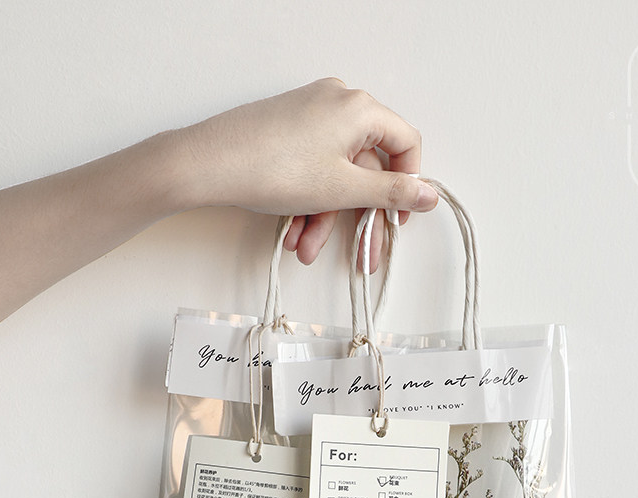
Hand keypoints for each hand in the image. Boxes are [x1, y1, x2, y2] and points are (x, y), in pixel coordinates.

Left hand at [176, 78, 437, 267]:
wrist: (206, 165)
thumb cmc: (273, 169)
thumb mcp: (343, 189)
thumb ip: (391, 194)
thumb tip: (430, 195)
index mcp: (359, 108)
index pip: (405, 144)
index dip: (407, 185)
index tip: (398, 218)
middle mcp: (337, 103)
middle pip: (366, 168)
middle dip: (356, 218)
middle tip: (360, 255)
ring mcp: (310, 114)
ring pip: (335, 174)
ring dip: (324, 219)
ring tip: (304, 249)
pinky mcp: (287, 129)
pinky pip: (311, 169)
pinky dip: (306, 202)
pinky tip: (291, 233)